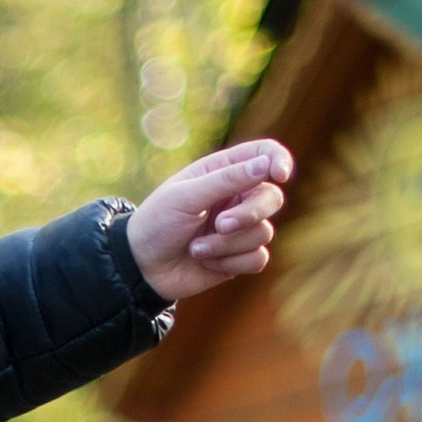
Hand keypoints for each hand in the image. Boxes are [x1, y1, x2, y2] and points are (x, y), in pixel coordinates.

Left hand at [125, 140, 294, 302]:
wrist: (142, 267)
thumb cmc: (157, 223)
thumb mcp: (186, 196)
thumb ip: (226, 180)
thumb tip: (265, 165)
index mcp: (223, 171)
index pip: (265, 154)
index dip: (279, 160)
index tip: (279, 175)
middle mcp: (237, 196)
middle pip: (272, 198)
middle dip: (249, 215)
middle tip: (221, 225)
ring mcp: (240, 228)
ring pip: (263, 233)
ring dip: (227, 244)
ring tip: (196, 247)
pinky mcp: (239, 256)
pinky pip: (258, 258)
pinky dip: (230, 263)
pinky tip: (205, 261)